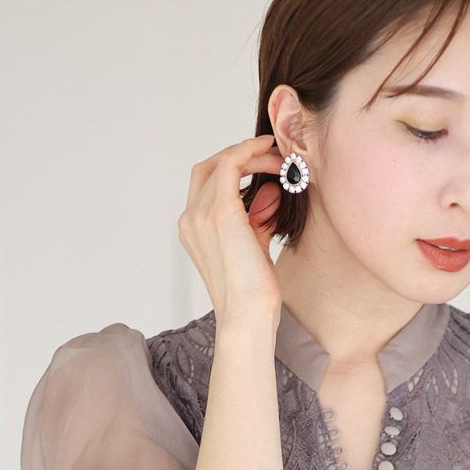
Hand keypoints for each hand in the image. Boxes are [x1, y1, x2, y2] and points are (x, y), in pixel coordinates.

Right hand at [177, 134, 285, 321]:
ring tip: (279, 159)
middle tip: (270, 154)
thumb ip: (258, 217)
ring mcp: (201, 214)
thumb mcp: (254, 247)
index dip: (232, 166)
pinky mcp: (220, 212)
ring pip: (221, 162)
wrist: (247, 315)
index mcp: (193, 230)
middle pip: (209, 167)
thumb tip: (271, 189)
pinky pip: (232, 164)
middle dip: (240, 155)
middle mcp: (190, 219)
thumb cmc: (252, 293)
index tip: (259, 162)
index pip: (205, 183)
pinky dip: (251, 154)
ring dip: (251, 155)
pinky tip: (272, 156)